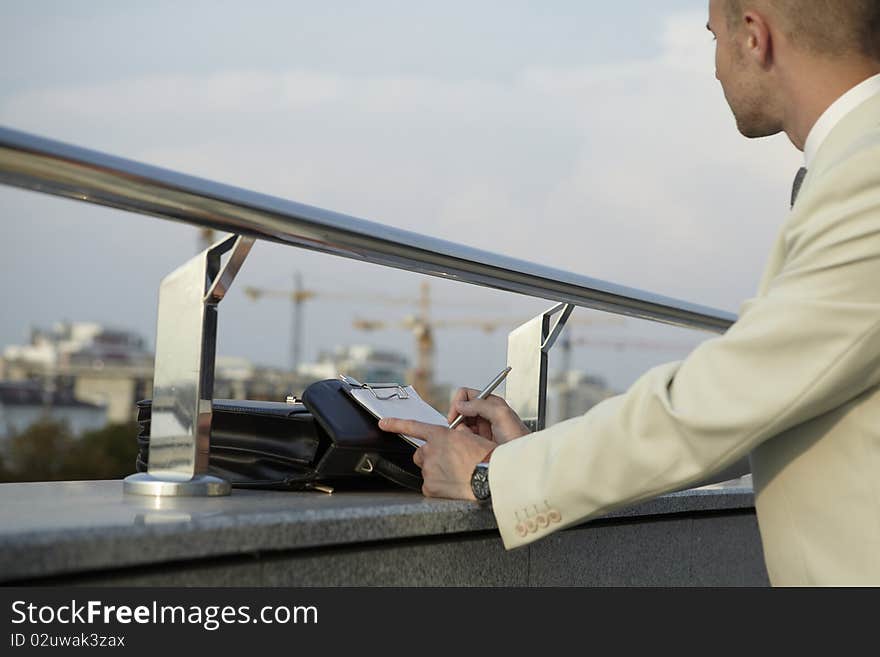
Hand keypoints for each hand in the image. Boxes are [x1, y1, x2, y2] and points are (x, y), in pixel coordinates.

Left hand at [378, 418, 494, 499]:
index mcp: (440, 436)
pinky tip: (452, 485)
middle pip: (421, 454)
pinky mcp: (429, 487)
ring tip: (455, 475)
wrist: (491, 477)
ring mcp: (429, 469)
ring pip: (426, 470)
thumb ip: (455, 434)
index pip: (413, 427)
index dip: (396, 424)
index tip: (383, 423)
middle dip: (430, 458)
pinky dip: (438, 486)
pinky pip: (429, 486)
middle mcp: (431, 451)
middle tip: (448, 463)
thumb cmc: (486, 457)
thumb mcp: (472, 436)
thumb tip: (452, 436)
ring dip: (436, 471)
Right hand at [446, 388, 530, 444]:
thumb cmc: (519, 438)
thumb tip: (461, 404)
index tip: (455, 415)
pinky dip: (464, 438)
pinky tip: (470, 443)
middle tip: (460, 427)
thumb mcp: (501, 415)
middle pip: (462, 409)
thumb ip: (481, 405)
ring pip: (462, 424)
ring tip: (469, 437)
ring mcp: (483, 427)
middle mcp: (487, 413)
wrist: (522, 459)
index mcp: (492, 403)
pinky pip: (465, 436)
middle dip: (458, 418)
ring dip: (461, 430)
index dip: (458, 403)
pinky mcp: (481, 440)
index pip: (467, 395)